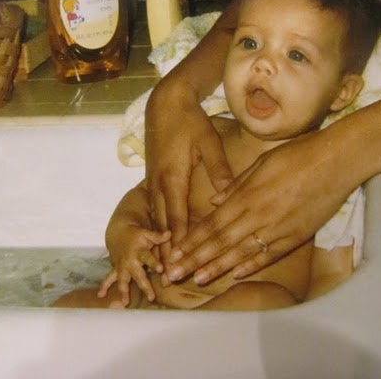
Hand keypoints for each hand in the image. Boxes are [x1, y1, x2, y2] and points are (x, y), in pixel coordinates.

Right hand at [99, 226, 170, 306]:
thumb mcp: (147, 233)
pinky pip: (108, 279)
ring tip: (125, 303)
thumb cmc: (136, 235)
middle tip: (151, 297)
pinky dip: (104, 286)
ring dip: (123, 291)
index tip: (160, 269)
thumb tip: (169, 234)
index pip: (148, 257)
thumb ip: (158, 237)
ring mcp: (121, 266)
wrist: (118, 233)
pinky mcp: (115, 269)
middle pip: (137, 274)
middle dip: (144, 285)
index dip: (154, 263)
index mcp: (139, 251)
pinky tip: (100, 296)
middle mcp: (130, 261)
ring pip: (122, 280)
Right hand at [144, 83, 232, 249]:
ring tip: (163, 264)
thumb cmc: (190, 122)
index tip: (181, 264)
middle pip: (164, 223)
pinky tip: (162, 239)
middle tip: (169, 276)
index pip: (177, 217)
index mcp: (173, 177)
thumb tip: (226, 195)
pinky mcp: (154, 177)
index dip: (179, 243)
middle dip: (166, 250)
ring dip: (160, 241)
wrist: (165, 104)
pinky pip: (156, 208)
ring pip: (157, 217)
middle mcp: (160, 183)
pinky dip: (159, 226)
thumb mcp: (208, 142)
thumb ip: (218, 169)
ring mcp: (154, 181)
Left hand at [166, 130, 357, 283]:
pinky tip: (236, 275)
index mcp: (246, 196)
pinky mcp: (296, 236)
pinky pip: (270, 254)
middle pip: (220, 242)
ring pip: (242, 253)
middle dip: (194, 259)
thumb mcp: (260, 163)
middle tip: (173, 273)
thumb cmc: (297, 155)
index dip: (191, 241)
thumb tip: (213, 201)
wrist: (337, 161)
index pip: (211, 224)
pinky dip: (252, 265)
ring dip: (218, 267)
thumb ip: (236, 185)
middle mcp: (258, 215)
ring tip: (197, 280)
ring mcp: (277, 228)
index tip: (174, 252)